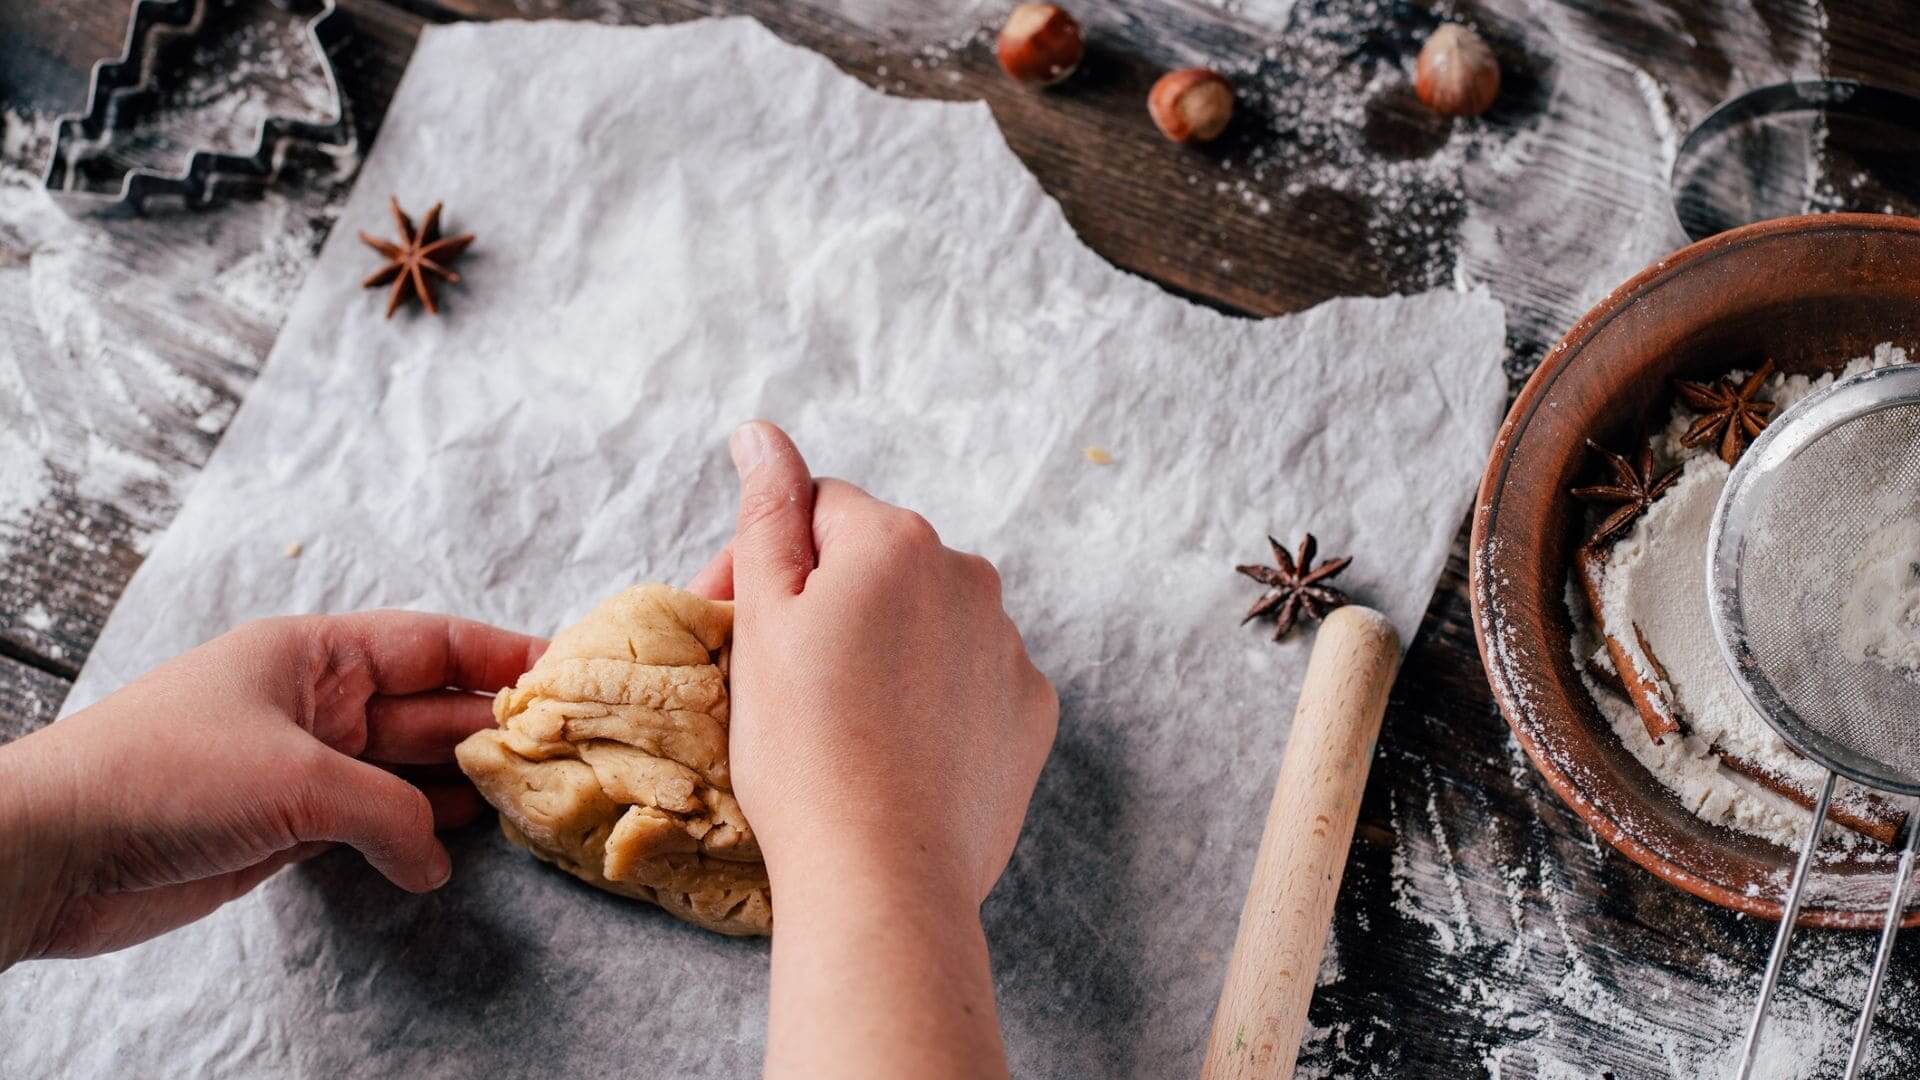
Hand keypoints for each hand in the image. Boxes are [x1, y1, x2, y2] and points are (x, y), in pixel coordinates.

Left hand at [0, 612, 543, 969]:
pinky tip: (455, 849)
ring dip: (459, 787)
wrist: (51, 850)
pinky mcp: (283, 827)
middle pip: (428, 707)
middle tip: (564, 754)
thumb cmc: (165, 776)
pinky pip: (371, 822)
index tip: (567, 672)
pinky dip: (412, 836)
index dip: (502, 654)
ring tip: (528, 801)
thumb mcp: (299, 780)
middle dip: (492, 729)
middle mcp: (315, 702)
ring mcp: (301, 765)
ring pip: (404, 769)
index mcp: (314, 654)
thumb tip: (436, 858)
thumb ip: (390, 814)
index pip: (432, 643)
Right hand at [715, 420, 1056, 1079]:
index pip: (817, 510)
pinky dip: (934, 699)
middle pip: (877, 563)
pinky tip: (895, 748)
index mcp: (897, 540)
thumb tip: (761, 432)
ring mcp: (1011, 647)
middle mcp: (970, 576)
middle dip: (826, 601)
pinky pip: (972, 681)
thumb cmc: (804, 749)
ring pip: (927, 622)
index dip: (759, 561)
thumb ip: (769, 514)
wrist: (884, 876)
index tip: (726, 622)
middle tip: (777, 678)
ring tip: (838, 722)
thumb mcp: (764, 620)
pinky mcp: (1032, 713)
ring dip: (882, 647)